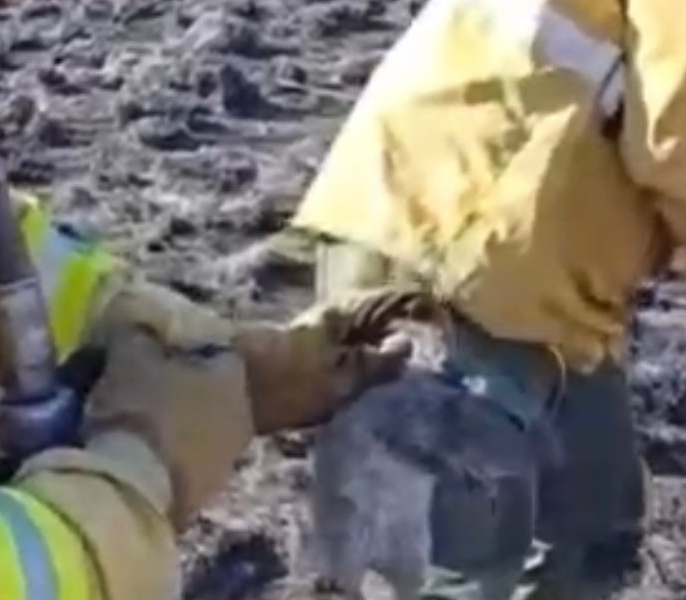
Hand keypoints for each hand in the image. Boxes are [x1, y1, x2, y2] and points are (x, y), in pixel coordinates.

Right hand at [82, 323, 251, 529]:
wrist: (135, 489)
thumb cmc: (140, 406)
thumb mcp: (128, 353)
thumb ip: (135, 332)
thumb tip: (132, 318)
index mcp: (232, 376)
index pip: (215, 350)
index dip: (183, 348)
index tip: (153, 349)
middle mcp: (242, 417)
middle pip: (209, 392)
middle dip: (179, 387)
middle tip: (139, 384)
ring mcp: (227, 463)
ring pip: (199, 430)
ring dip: (172, 424)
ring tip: (130, 421)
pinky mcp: (203, 497)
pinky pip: (183, 463)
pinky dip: (163, 456)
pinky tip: (134, 454)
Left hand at [234, 288, 442, 433]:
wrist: (233, 387)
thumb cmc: (289, 381)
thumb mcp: (341, 379)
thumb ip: (376, 364)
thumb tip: (408, 345)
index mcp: (349, 311)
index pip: (399, 298)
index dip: (428, 311)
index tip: (452, 333)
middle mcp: (338, 313)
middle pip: (387, 312)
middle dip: (415, 327)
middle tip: (442, 354)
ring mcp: (325, 330)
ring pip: (372, 329)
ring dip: (394, 344)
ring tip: (419, 372)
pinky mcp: (314, 351)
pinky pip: (356, 346)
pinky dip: (374, 357)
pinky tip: (384, 381)